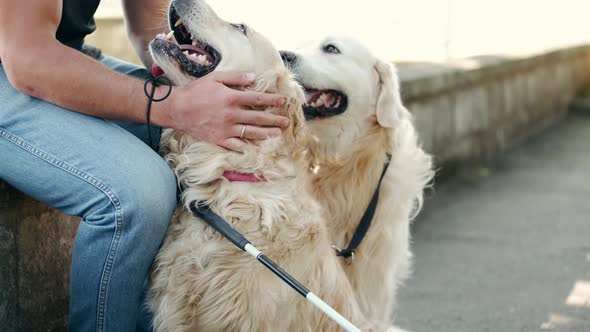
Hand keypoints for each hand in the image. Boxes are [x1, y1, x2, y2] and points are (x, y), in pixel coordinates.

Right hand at [155, 71, 288, 151]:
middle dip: (274, 120)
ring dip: (266, 134)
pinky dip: (248, 148)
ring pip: (251, 133)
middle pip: (258, 118)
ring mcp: (226, 129)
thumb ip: (235, 77)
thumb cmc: (196, 91)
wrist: (177, 109)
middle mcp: (231, 114)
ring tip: (278, 135)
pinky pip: (237, 145)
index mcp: (231, 98)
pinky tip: (258, 150)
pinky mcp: (219, 139)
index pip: (258, 99)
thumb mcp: (215, 78)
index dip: (272, 100)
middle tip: (286, 122)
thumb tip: (254, 76)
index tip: (283, 101)